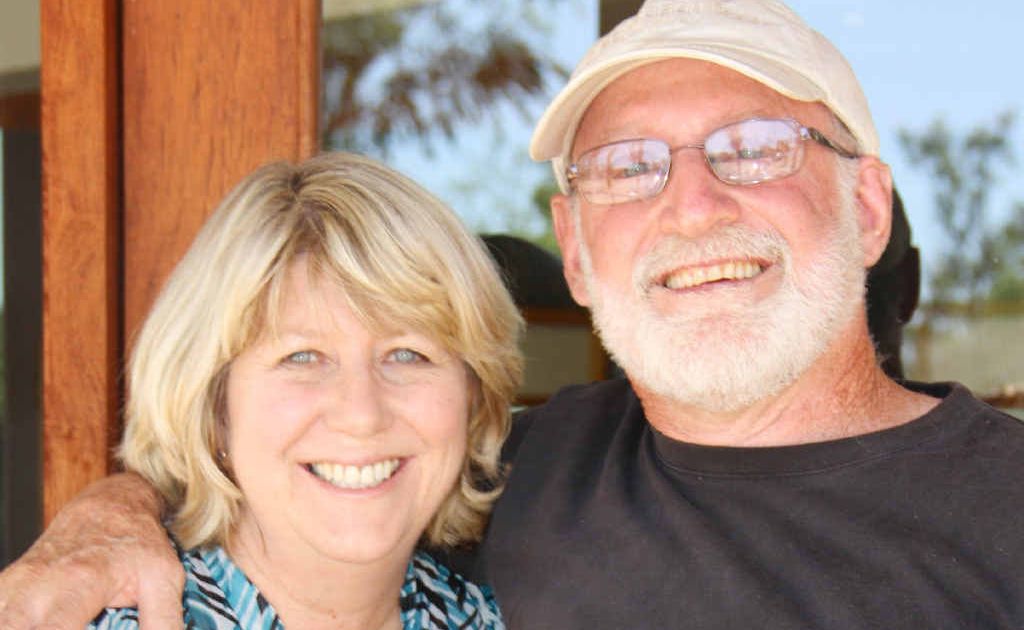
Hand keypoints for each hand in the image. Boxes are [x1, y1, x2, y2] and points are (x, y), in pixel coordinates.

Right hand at [0, 473, 183, 628]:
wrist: (110, 504)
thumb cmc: (138, 542)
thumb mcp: (163, 578)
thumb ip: (162, 620)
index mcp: (79, 582)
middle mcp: (38, 585)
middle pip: (13, 626)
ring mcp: (15, 585)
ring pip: (1, 620)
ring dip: (15, 628)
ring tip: (49, 627)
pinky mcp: (5, 587)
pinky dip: (8, 622)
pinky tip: (28, 625)